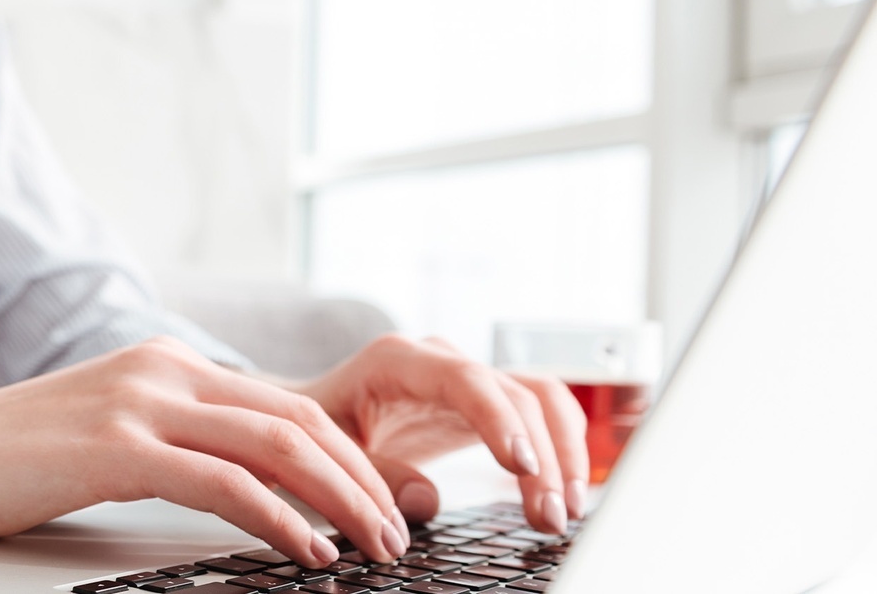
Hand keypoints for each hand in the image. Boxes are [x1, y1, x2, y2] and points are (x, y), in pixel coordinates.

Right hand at [0, 336, 411, 566]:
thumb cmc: (11, 460)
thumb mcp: (110, 436)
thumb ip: (175, 443)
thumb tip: (247, 488)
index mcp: (169, 365)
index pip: (287, 405)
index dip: (349, 458)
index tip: (381, 505)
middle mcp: (164, 370)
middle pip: (300, 419)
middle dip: (364, 481)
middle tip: (398, 533)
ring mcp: (140, 404)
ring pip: (277, 445)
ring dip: (341, 501)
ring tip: (373, 548)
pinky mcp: (116, 447)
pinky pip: (224, 483)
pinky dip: (281, 519)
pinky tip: (307, 552)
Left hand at [296, 335, 588, 533]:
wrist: (313, 414)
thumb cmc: (317, 429)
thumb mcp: (330, 451)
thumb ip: (373, 473)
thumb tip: (426, 502)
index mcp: (397, 361)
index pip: (465, 380)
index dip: (499, 421)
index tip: (521, 467)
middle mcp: (441, 360)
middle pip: (514, 394)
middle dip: (541, 457)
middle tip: (549, 516)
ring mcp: (468, 378)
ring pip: (540, 400)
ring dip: (563, 454)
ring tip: (563, 512)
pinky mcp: (485, 402)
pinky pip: (538, 416)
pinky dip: (558, 450)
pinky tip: (562, 495)